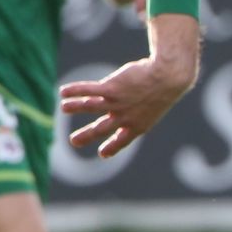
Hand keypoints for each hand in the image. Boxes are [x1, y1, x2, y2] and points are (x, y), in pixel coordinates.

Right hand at [59, 55, 193, 156]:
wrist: (168, 78)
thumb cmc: (165, 88)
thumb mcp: (156, 103)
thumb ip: (140, 106)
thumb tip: (131, 102)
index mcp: (138, 125)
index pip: (122, 140)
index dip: (112, 147)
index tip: (102, 154)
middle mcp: (125, 117)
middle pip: (102, 129)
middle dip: (87, 135)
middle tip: (73, 141)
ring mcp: (117, 103)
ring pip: (91, 107)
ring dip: (76, 107)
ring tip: (63, 108)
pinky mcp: (112, 88)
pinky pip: (89, 90)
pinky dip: (75, 91)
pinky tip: (63, 91)